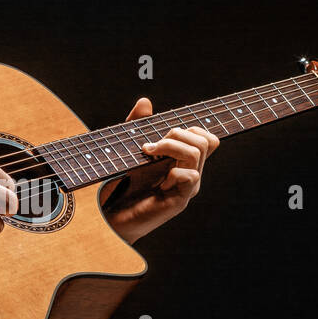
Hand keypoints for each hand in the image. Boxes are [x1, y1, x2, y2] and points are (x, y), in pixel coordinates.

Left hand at [103, 97, 218, 243]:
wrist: (110, 216)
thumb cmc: (120, 185)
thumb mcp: (128, 147)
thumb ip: (138, 125)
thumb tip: (145, 102)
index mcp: (183, 162)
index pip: (207, 138)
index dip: (192, 128)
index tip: (163, 133)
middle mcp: (190, 173)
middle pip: (205, 140)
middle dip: (176, 133)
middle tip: (151, 146)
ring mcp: (186, 188)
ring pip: (197, 152)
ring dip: (170, 146)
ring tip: (148, 153)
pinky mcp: (179, 201)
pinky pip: (191, 175)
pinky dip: (173, 171)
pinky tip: (158, 180)